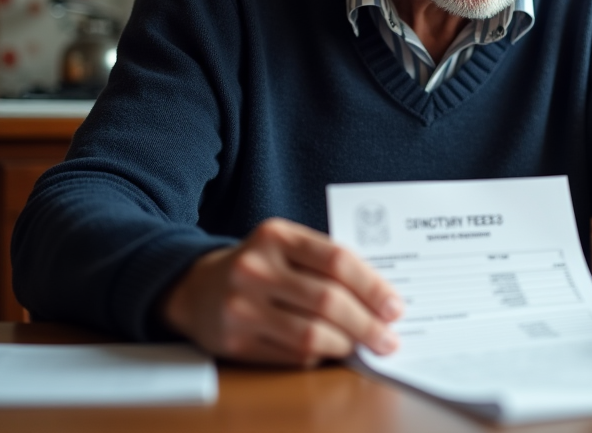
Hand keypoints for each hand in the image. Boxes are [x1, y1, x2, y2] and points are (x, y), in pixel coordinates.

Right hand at [162, 217, 402, 366]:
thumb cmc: (260, 265)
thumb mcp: (286, 246)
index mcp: (275, 235)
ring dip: (346, 344)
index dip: (372, 286)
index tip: (395, 306)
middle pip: (328, 301)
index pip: (336, 260)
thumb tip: (381, 299)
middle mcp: (255, 268)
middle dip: (367, 324)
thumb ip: (326, 263)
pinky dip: (319, 356)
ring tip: (363, 345)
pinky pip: (292, 356)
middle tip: (388, 338)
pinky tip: (330, 350)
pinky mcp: (234, 343)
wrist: (196, 287)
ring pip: (311, 335)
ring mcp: (241, 307)